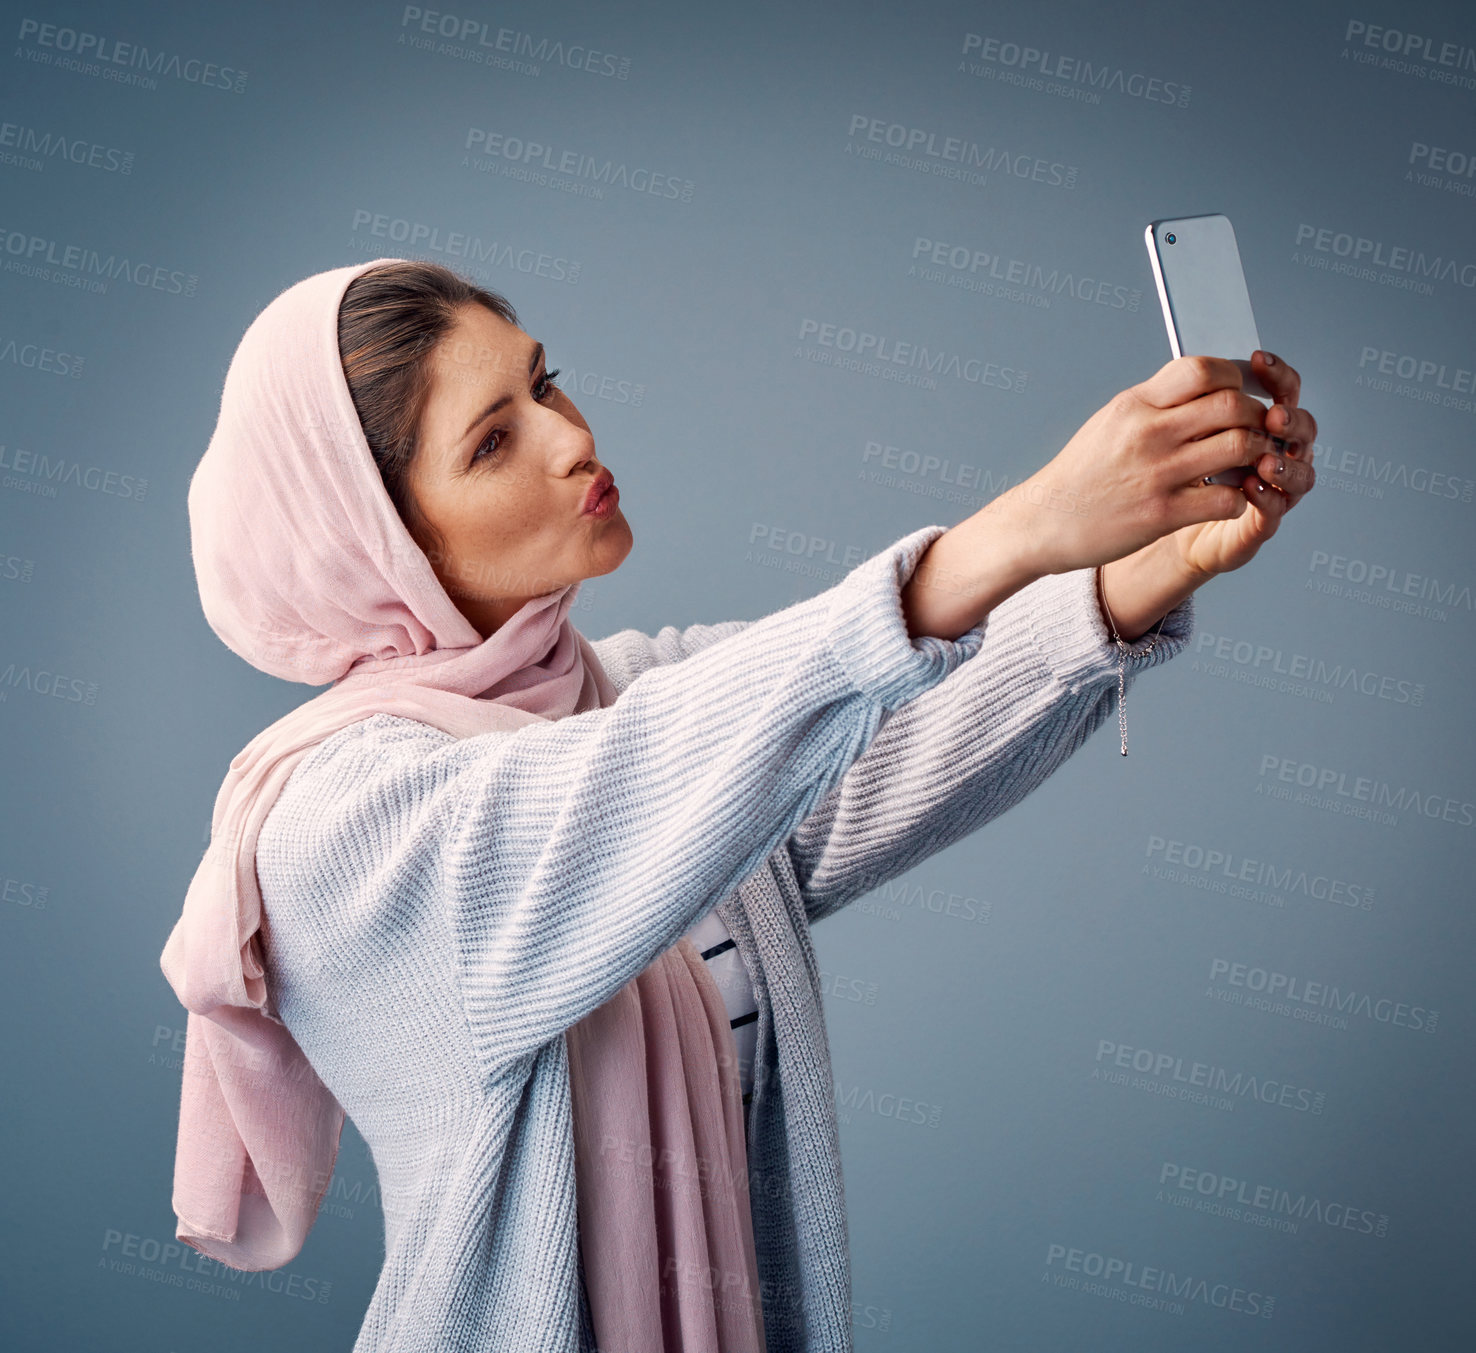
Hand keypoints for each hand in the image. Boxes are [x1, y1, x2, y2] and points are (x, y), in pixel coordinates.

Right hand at [984, 353, 1291, 576]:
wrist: (1044, 521)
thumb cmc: (1081, 474)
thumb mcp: (1110, 422)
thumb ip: (1154, 402)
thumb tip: (1198, 382)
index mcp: (1135, 405)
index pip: (1201, 369)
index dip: (1234, 377)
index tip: (1240, 393)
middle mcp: (1147, 434)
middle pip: (1232, 406)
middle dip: (1256, 417)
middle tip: (1257, 431)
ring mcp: (1156, 474)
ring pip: (1240, 448)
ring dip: (1257, 457)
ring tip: (1251, 465)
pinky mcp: (1162, 514)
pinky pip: (1226, 500)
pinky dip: (1240, 499)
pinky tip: (1229, 500)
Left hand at [1166, 349, 1317, 579]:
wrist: (1147, 521)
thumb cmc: (1162, 470)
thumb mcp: (1170, 430)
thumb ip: (1192, 402)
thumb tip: (1193, 362)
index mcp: (1257, 422)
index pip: (1283, 389)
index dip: (1277, 374)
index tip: (1259, 360)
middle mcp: (1272, 451)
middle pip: (1302, 426)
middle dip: (1290, 418)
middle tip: (1273, 416)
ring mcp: (1270, 488)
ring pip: (1302, 470)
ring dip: (1287, 461)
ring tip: (1268, 458)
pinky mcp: (1256, 524)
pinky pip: (1275, 509)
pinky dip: (1267, 498)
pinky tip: (1252, 488)